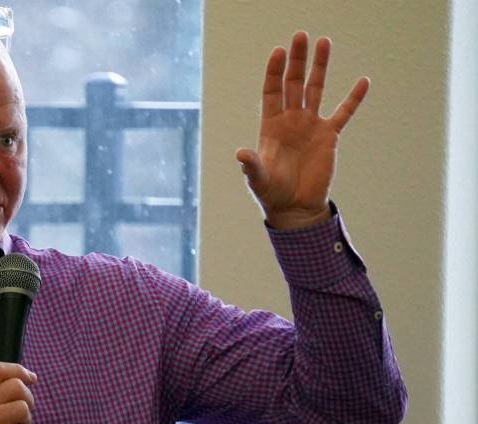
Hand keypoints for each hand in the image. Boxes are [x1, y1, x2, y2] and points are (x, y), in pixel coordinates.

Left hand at [236, 31, 369, 229]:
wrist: (294, 207)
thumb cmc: (271, 193)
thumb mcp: (258, 179)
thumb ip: (251, 164)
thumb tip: (241, 153)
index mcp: (271, 126)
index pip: (272, 92)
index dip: (274, 72)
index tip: (278, 51)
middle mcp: (290, 120)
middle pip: (293, 84)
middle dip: (297, 60)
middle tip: (300, 36)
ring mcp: (310, 126)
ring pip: (316, 89)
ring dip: (319, 67)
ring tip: (323, 42)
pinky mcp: (328, 136)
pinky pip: (343, 113)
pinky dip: (353, 98)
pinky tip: (363, 81)